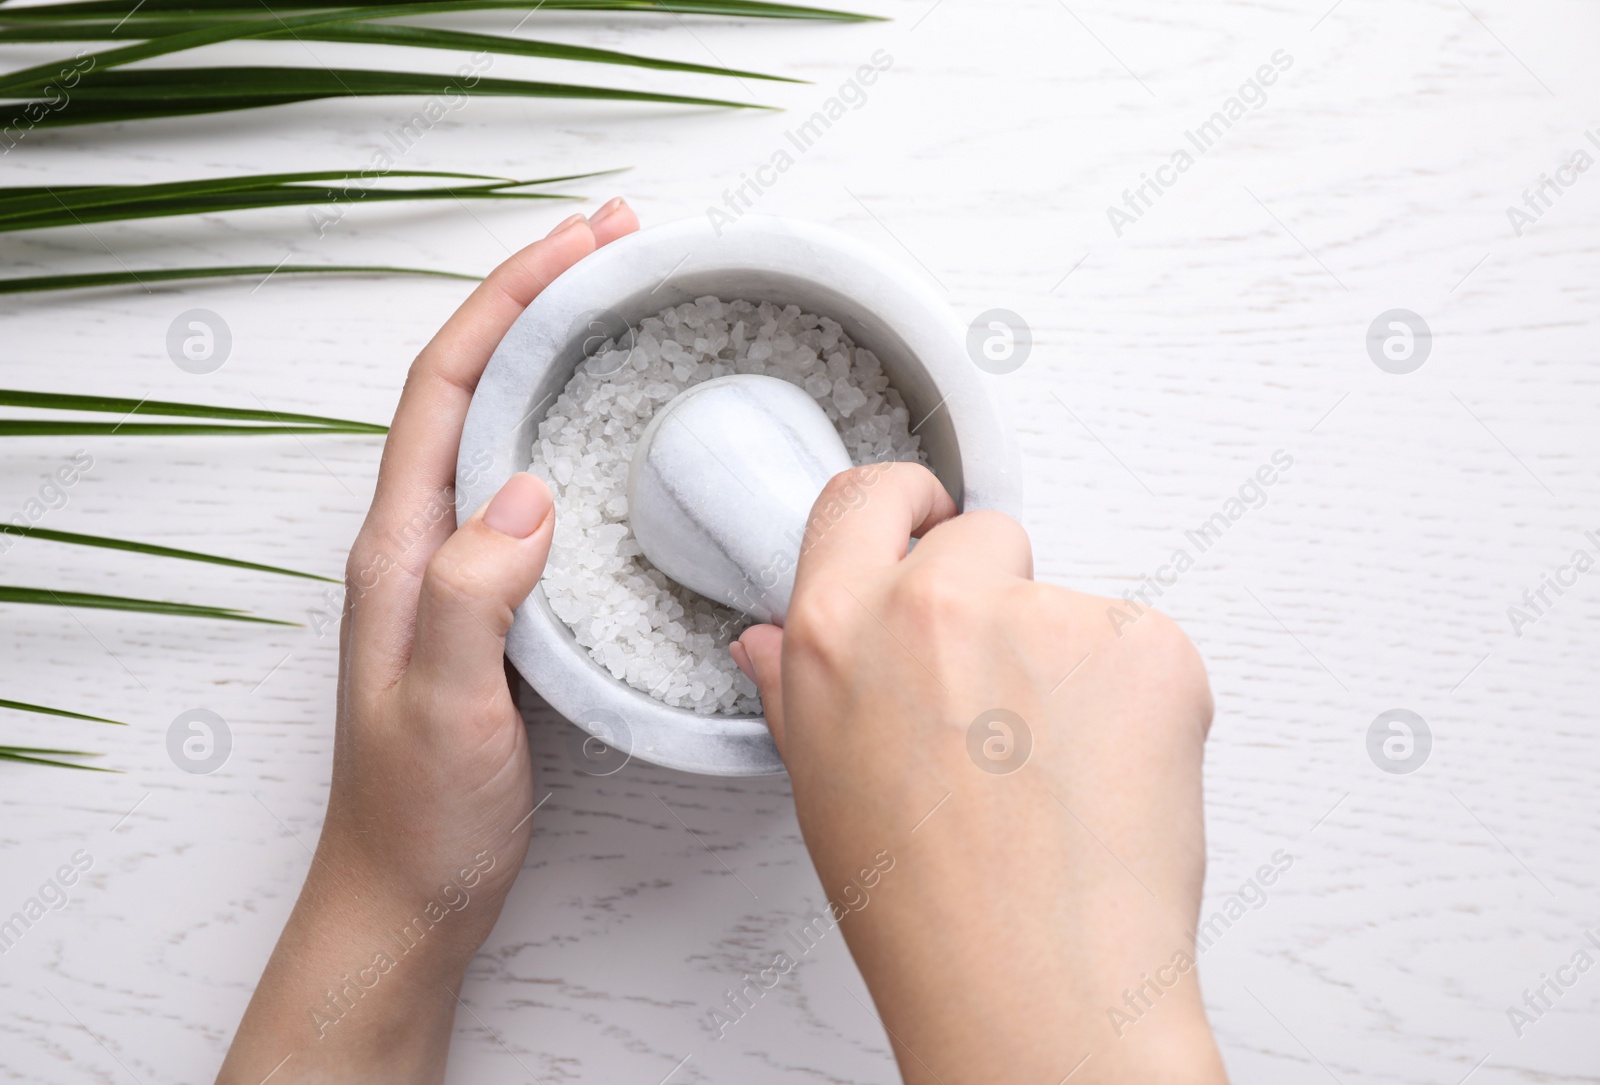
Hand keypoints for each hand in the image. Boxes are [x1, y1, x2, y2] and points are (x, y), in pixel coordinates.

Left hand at [219, 198, 639, 1084]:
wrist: (412, 891)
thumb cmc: (419, 811)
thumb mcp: (444, 702)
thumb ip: (472, 592)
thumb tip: (526, 491)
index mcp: (400, 545)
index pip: (450, 388)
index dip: (509, 303)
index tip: (580, 246)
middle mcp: (422, 539)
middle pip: (476, 383)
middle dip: (538, 299)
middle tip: (615, 244)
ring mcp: (457, 566)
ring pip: (506, 425)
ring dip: (556, 353)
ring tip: (621, 303)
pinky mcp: (496, 599)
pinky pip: (534, 485)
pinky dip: (574, 429)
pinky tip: (617, 432)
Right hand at [733, 464, 1227, 1083]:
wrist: (1036, 986)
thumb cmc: (925, 909)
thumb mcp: (822, 785)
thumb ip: (800, 686)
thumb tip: (772, 640)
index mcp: (839, 627)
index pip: (863, 497)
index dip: (900, 504)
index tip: (926, 512)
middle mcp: (935, 602)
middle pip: (980, 536)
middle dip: (993, 594)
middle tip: (1001, 700)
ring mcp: (1048, 614)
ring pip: (1066, 599)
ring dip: (1067, 660)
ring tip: (1053, 769)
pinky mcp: (1145, 642)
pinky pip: (1139, 644)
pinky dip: (1134, 698)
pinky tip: (1106, 776)